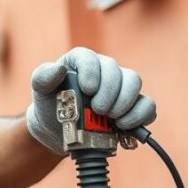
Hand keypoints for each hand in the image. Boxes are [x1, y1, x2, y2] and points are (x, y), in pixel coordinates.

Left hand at [25, 47, 156, 154]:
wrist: (59, 129)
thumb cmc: (50, 104)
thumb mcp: (41, 90)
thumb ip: (43, 77)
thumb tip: (59, 69)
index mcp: (82, 61)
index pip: (90, 58)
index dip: (92, 72)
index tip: (87, 90)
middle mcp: (105, 70)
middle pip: (118, 72)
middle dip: (110, 93)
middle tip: (99, 110)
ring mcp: (121, 87)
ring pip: (135, 84)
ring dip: (125, 103)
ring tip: (112, 119)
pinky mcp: (132, 106)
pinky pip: (147, 106)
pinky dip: (139, 116)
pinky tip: (124, 127)